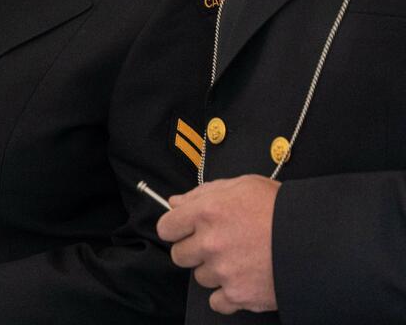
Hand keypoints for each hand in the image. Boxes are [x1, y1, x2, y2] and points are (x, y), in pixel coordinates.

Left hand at [157, 175, 280, 314]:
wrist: (320, 239)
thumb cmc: (282, 209)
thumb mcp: (243, 185)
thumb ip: (203, 193)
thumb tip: (176, 203)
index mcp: (207, 212)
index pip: (166, 227)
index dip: (175, 228)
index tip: (184, 230)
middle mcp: (210, 242)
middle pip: (180, 255)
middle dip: (194, 250)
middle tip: (217, 245)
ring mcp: (223, 271)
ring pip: (200, 277)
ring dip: (214, 271)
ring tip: (239, 259)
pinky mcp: (239, 295)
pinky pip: (217, 302)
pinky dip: (227, 296)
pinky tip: (241, 281)